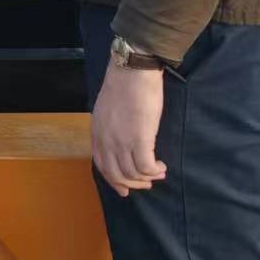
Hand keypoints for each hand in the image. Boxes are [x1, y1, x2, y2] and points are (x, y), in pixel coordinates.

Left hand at [91, 62, 166, 196]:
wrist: (133, 70)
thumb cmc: (123, 84)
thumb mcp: (106, 109)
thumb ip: (109, 128)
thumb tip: (120, 142)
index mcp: (97, 133)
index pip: (102, 166)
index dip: (114, 180)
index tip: (125, 189)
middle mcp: (106, 141)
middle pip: (117, 174)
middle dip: (133, 184)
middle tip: (147, 184)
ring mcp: (122, 141)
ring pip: (132, 174)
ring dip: (147, 178)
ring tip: (159, 173)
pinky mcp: (140, 139)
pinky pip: (146, 167)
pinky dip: (155, 171)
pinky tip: (161, 167)